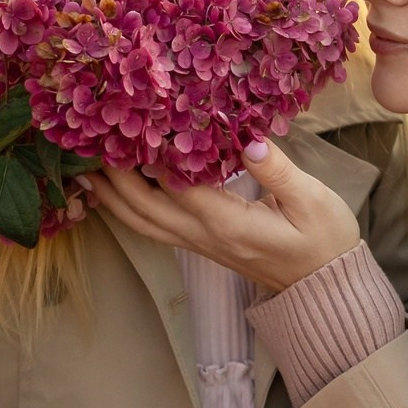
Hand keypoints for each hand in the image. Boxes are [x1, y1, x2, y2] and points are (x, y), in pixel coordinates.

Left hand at [88, 139, 362, 291]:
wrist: (324, 288)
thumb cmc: (324, 241)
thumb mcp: (313, 201)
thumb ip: (278, 171)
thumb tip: (249, 139)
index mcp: (228, 223)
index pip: (176, 184)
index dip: (149, 154)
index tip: (130, 119)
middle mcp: (203, 236)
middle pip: (144, 206)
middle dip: (114, 175)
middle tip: (89, 139)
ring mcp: (198, 244)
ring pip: (142, 223)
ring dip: (111, 197)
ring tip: (83, 168)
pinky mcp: (199, 245)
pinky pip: (153, 228)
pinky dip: (127, 210)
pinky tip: (113, 192)